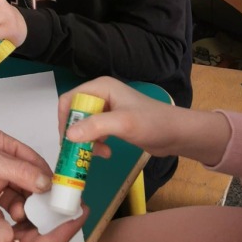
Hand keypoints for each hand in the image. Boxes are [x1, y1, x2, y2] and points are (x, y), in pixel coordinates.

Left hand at [0, 129, 52, 223]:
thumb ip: (20, 171)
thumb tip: (47, 182)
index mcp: (3, 147)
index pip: (34, 162)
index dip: (49, 178)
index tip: (61, 194)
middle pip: (29, 184)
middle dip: (37, 199)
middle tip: (46, 213)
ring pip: (17, 202)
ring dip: (23, 211)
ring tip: (21, 219)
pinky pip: (2, 216)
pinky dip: (7, 222)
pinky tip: (10, 227)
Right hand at [57, 77, 193, 159]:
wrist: (177, 134)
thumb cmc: (152, 123)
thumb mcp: (123, 124)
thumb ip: (96, 126)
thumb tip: (68, 135)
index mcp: (101, 87)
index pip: (69, 99)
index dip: (65, 119)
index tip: (67, 140)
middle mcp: (102, 95)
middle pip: (74, 114)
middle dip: (76, 134)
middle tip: (80, 151)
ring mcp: (107, 110)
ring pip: (83, 126)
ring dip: (87, 141)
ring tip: (99, 153)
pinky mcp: (112, 123)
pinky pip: (94, 133)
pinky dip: (95, 144)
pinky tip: (106, 153)